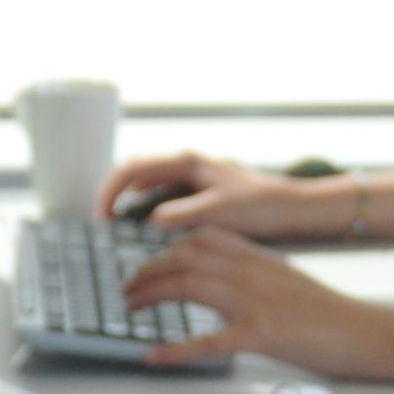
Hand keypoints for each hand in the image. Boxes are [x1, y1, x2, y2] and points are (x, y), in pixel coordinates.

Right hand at [91, 150, 333, 239]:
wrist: (292, 208)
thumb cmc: (261, 206)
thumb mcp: (217, 213)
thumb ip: (182, 215)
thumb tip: (150, 222)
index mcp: (186, 164)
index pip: (132, 168)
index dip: (110, 191)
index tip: (101, 217)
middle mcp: (186, 164)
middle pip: (133, 172)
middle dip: (112, 194)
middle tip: (102, 224)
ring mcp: (191, 176)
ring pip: (145, 183)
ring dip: (127, 201)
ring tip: (116, 229)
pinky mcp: (197, 191)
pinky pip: (160, 194)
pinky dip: (145, 207)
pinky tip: (146, 230)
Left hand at [117, 226, 387, 371]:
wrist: (365, 331)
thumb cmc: (331, 313)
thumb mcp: (288, 280)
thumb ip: (256, 276)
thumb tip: (225, 283)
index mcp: (260, 257)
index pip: (202, 237)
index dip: (167, 246)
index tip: (149, 260)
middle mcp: (252, 271)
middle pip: (185, 257)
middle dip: (148, 270)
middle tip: (129, 287)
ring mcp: (255, 301)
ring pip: (188, 285)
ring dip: (151, 294)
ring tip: (131, 307)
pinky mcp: (260, 334)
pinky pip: (208, 340)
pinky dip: (175, 349)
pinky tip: (155, 356)